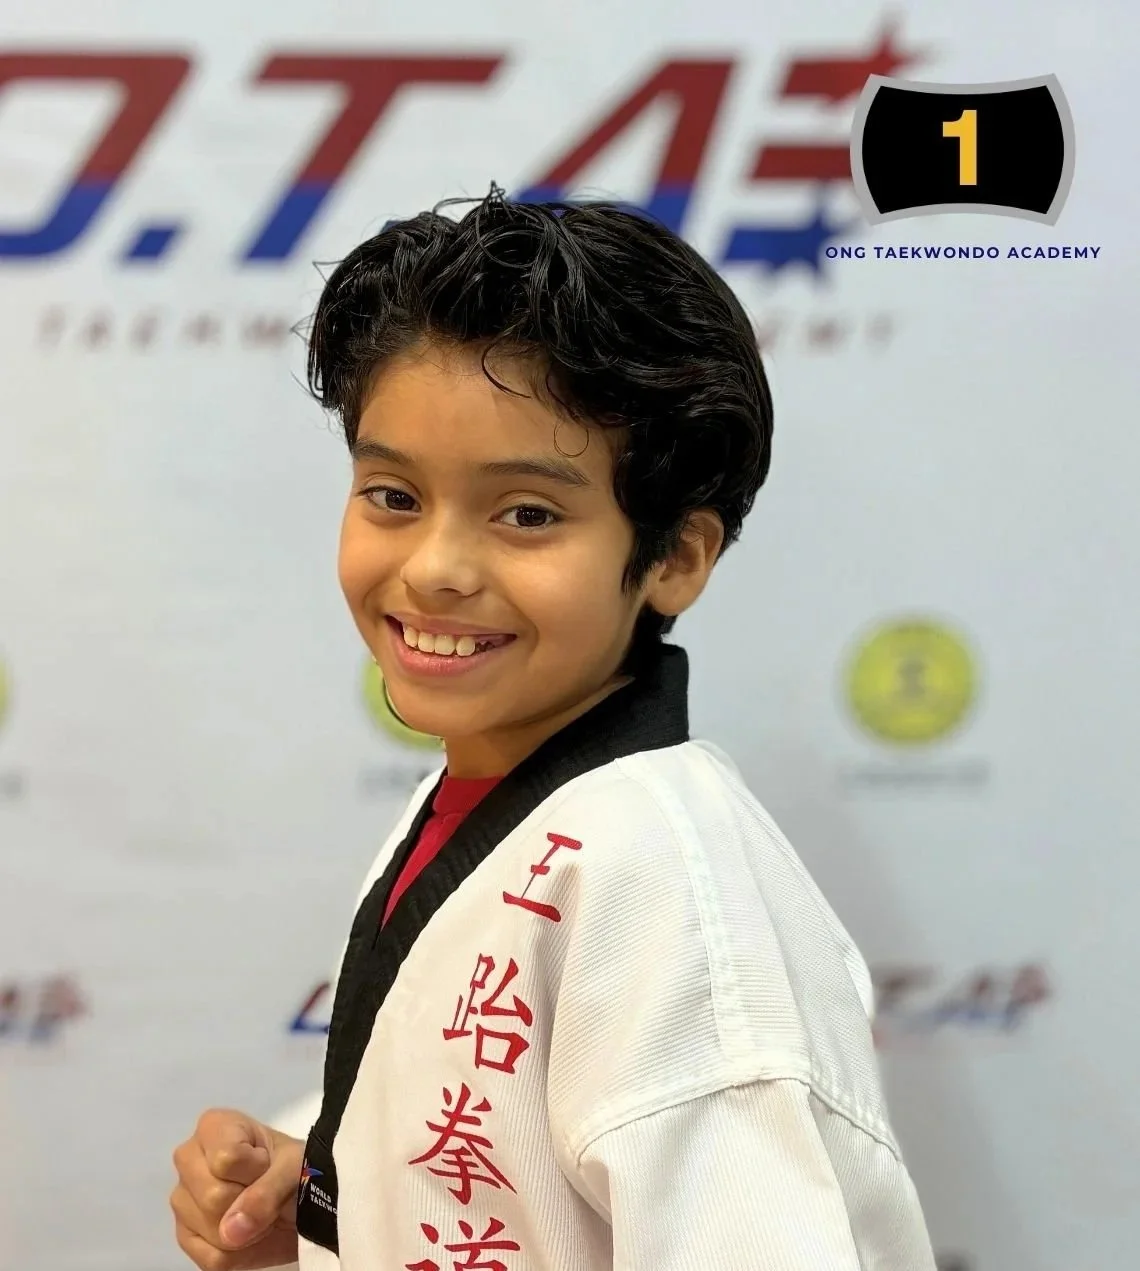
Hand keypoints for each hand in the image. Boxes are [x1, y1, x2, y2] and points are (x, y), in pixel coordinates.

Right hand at [171, 1108, 304, 1269]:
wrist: (299, 1202)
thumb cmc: (294, 1170)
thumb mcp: (293, 1169)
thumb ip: (266, 1192)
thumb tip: (230, 1231)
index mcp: (212, 1127)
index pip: (226, 1159)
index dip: (256, 1169)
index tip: (268, 1164)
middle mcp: (188, 1159)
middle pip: (213, 1196)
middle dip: (250, 1202)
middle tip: (265, 1192)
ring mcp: (182, 1200)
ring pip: (212, 1230)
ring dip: (248, 1230)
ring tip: (259, 1211)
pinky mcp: (186, 1238)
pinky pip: (211, 1258)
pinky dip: (240, 1254)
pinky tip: (247, 1234)